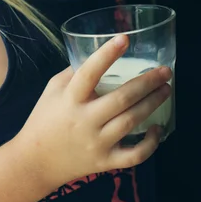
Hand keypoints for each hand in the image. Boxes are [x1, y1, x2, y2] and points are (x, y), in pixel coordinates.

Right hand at [15, 35, 170, 192]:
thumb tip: (97, 54)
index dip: (107, 54)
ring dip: (152, 103)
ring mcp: (96, 143)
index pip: (89, 72)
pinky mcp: (105, 162)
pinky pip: (134, 155)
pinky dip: (150, 143)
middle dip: (146, 82)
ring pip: (131, 121)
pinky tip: (157, 128)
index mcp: (69, 98)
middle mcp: (84, 120)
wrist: (36, 160)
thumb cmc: (44, 118)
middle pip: (121, 98)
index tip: (124, 38)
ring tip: (165, 89)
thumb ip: (74, 72)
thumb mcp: (52, 89)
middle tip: (165, 70)